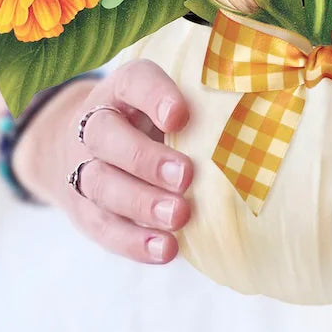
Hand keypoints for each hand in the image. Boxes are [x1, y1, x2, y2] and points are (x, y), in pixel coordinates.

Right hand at [12, 59, 192, 264]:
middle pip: (107, 137)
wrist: (88, 147)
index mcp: (120, 90)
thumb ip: (195, 106)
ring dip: (142, 203)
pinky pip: (103, 227)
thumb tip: (248, 127)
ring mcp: (83, 168)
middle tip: (186, 175)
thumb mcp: (166, 101)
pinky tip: (166, 248)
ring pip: (102, 184)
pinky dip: (134, 241)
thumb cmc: (148, 121)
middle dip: (146, 159)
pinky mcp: (83, 210)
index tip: (181, 115)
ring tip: (179, 216)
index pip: (133, 82)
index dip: (154, 96)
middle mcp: (94, 124)